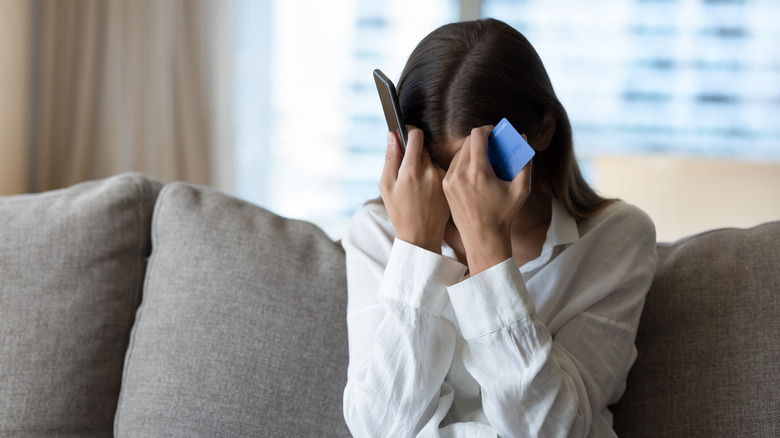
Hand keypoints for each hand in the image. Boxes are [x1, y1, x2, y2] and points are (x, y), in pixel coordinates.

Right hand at [379, 127, 449, 253]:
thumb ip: (390, 158)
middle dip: (415, 152)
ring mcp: (443, 178)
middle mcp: (430, 171)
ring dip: (424, 165)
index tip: (405, 132)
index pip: (416, 135)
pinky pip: (440, 171)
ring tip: (417, 186)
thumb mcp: (386, 186)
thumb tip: (392, 135)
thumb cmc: (399, 212)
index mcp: (411, 170)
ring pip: (432, 160)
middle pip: (423, 148)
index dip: (409, 131)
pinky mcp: (450, 185)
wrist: (421, 236)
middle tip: (407, 167)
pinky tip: (428, 191)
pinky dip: (433, 176)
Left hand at [442, 126, 532, 273]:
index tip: (495, 134)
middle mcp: (460, 173)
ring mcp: (449, 180)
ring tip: (485, 161)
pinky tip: (475, 173)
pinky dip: (464, 163)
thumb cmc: (504, 214)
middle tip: (493, 147)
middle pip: (467, 141)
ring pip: (459, 152)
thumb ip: (525, 161)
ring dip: (472, 151)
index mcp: (478, 171)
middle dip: (481, 140)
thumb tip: (522, 137)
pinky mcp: (445, 186)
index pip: (477, 135)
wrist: (483, 238)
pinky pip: (453, 165)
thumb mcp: (521, 189)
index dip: (487, 130)